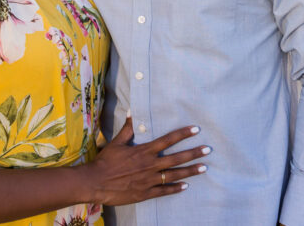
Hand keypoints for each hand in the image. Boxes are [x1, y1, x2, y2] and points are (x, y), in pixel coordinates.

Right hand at [83, 117, 209, 205]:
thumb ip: (127, 129)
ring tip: (204, 168)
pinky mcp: (145, 193)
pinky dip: (175, 189)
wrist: (95, 183)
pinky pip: (164, 191)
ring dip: (190, 171)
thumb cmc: (106, 162)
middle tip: (207, 150)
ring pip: (174, 175)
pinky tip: (186, 186)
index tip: (196, 129)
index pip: (168, 140)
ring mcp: (149, 180)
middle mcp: (150, 165)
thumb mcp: (116, 143)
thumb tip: (131, 112)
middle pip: (176, 158)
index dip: (183, 134)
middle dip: (193, 153)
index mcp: (144, 151)